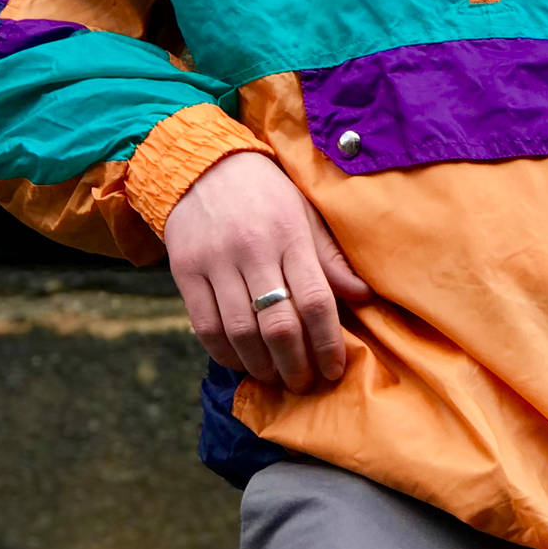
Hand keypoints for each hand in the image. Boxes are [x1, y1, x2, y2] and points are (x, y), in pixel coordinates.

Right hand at [164, 151, 372, 392]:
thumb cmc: (265, 194)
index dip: (328, 342)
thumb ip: (330, 258)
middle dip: (295, 364)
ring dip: (261, 366)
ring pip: (240, 332)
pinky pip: (204, 327)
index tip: (334, 369)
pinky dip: (224, 353)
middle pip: (278, 325)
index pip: (315, 300)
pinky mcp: (185, 271)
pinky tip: (240, 362)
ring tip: (275, 377)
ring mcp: (216, 262)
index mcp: (290, 234)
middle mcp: (253, 250)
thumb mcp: (304, 214)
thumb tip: (362, 297)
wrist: (202, 166)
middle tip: (304, 383)